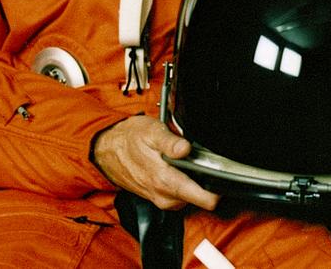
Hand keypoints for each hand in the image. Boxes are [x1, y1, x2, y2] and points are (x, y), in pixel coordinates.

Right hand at [90, 116, 220, 212]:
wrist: (106, 150)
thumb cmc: (128, 139)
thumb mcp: (150, 131)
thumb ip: (170, 141)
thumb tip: (186, 148)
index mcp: (166, 181)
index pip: (203, 199)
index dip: (218, 189)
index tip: (224, 178)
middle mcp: (165, 196)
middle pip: (199, 199)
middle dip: (205, 182)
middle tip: (201, 162)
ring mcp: (161, 199)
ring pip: (189, 198)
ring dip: (192, 183)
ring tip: (186, 163)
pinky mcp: (157, 198)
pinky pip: (178, 196)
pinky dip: (181, 184)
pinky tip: (175, 169)